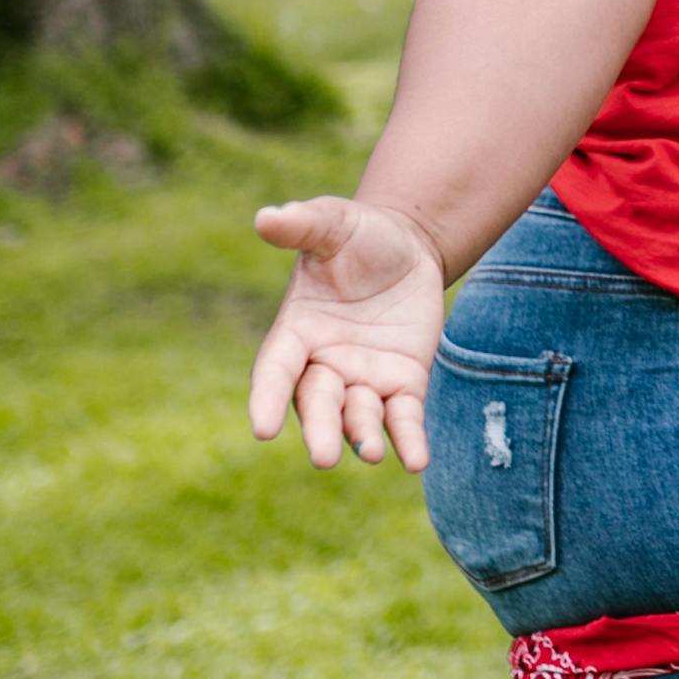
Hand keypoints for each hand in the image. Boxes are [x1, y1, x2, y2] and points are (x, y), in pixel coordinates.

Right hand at [249, 196, 448, 470]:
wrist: (406, 246)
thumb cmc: (358, 234)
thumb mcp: (333, 223)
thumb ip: (303, 224)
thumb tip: (267, 217)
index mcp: (296, 331)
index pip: (275, 370)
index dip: (267, 399)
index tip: (261, 428)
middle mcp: (324, 363)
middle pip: (317, 403)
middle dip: (320, 429)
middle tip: (322, 457)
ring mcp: (363, 378)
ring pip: (358, 416)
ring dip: (362, 435)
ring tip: (370, 452)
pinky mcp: (402, 383)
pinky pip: (403, 417)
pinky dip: (407, 440)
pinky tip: (417, 461)